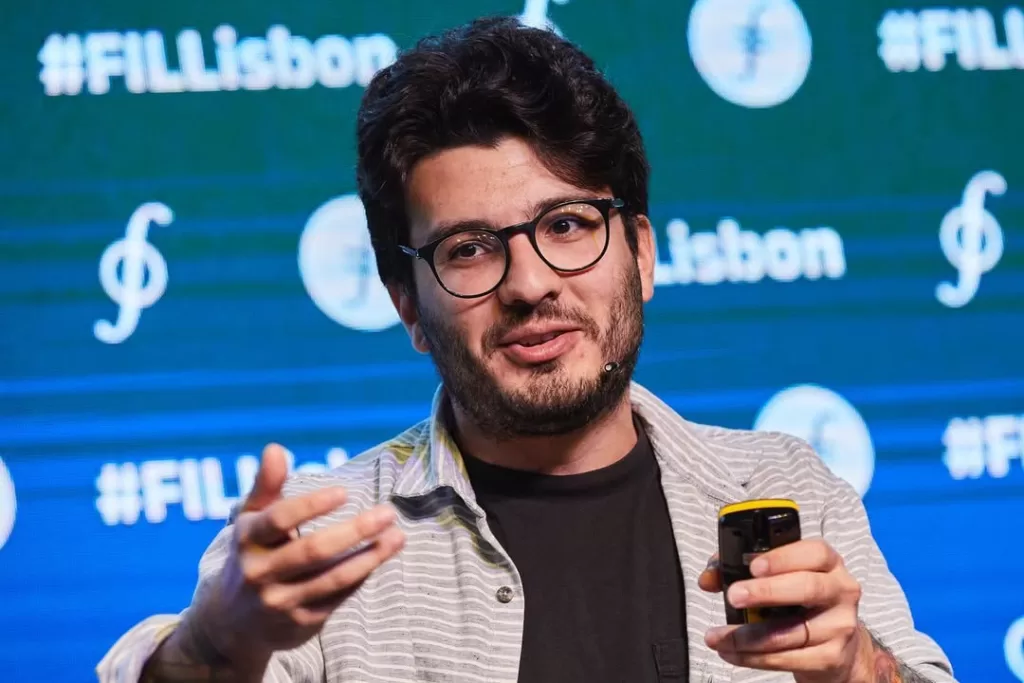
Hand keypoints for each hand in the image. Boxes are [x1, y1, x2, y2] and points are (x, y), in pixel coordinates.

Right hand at [188, 443, 405, 670]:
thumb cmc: (252, 555)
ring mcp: (280, 601)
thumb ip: (266, 486)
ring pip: (332, 578)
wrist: (231, 624)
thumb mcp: (251, 520)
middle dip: (354, 531)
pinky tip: (380, 556)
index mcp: (248, 539)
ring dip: (369, 557)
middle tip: (388, 513)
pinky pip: (338, 597)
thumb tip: (275, 448)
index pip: (279, 520)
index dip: (311, 506)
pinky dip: (361, 575)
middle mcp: (260, 572)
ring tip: (397, 536)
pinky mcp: (301, 622)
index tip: (344, 492)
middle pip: (313, 551)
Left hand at [698, 540, 874, 682]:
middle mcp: (840, 590)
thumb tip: (709, 577)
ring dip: (748, 636)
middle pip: (807, 588)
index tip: (752, 566)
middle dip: (766, 591)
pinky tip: (734, 653)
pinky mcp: (831, 656)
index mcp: (827, 563)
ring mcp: (839, 625)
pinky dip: (756, 658)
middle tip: (733, 596)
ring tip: (719, 636)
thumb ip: (741, 568)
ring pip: (792, 631)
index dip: (782, 558)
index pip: (813, 552)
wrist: (837, 646)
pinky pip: (790, 658)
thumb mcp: (780, 576)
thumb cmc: (802, 603)